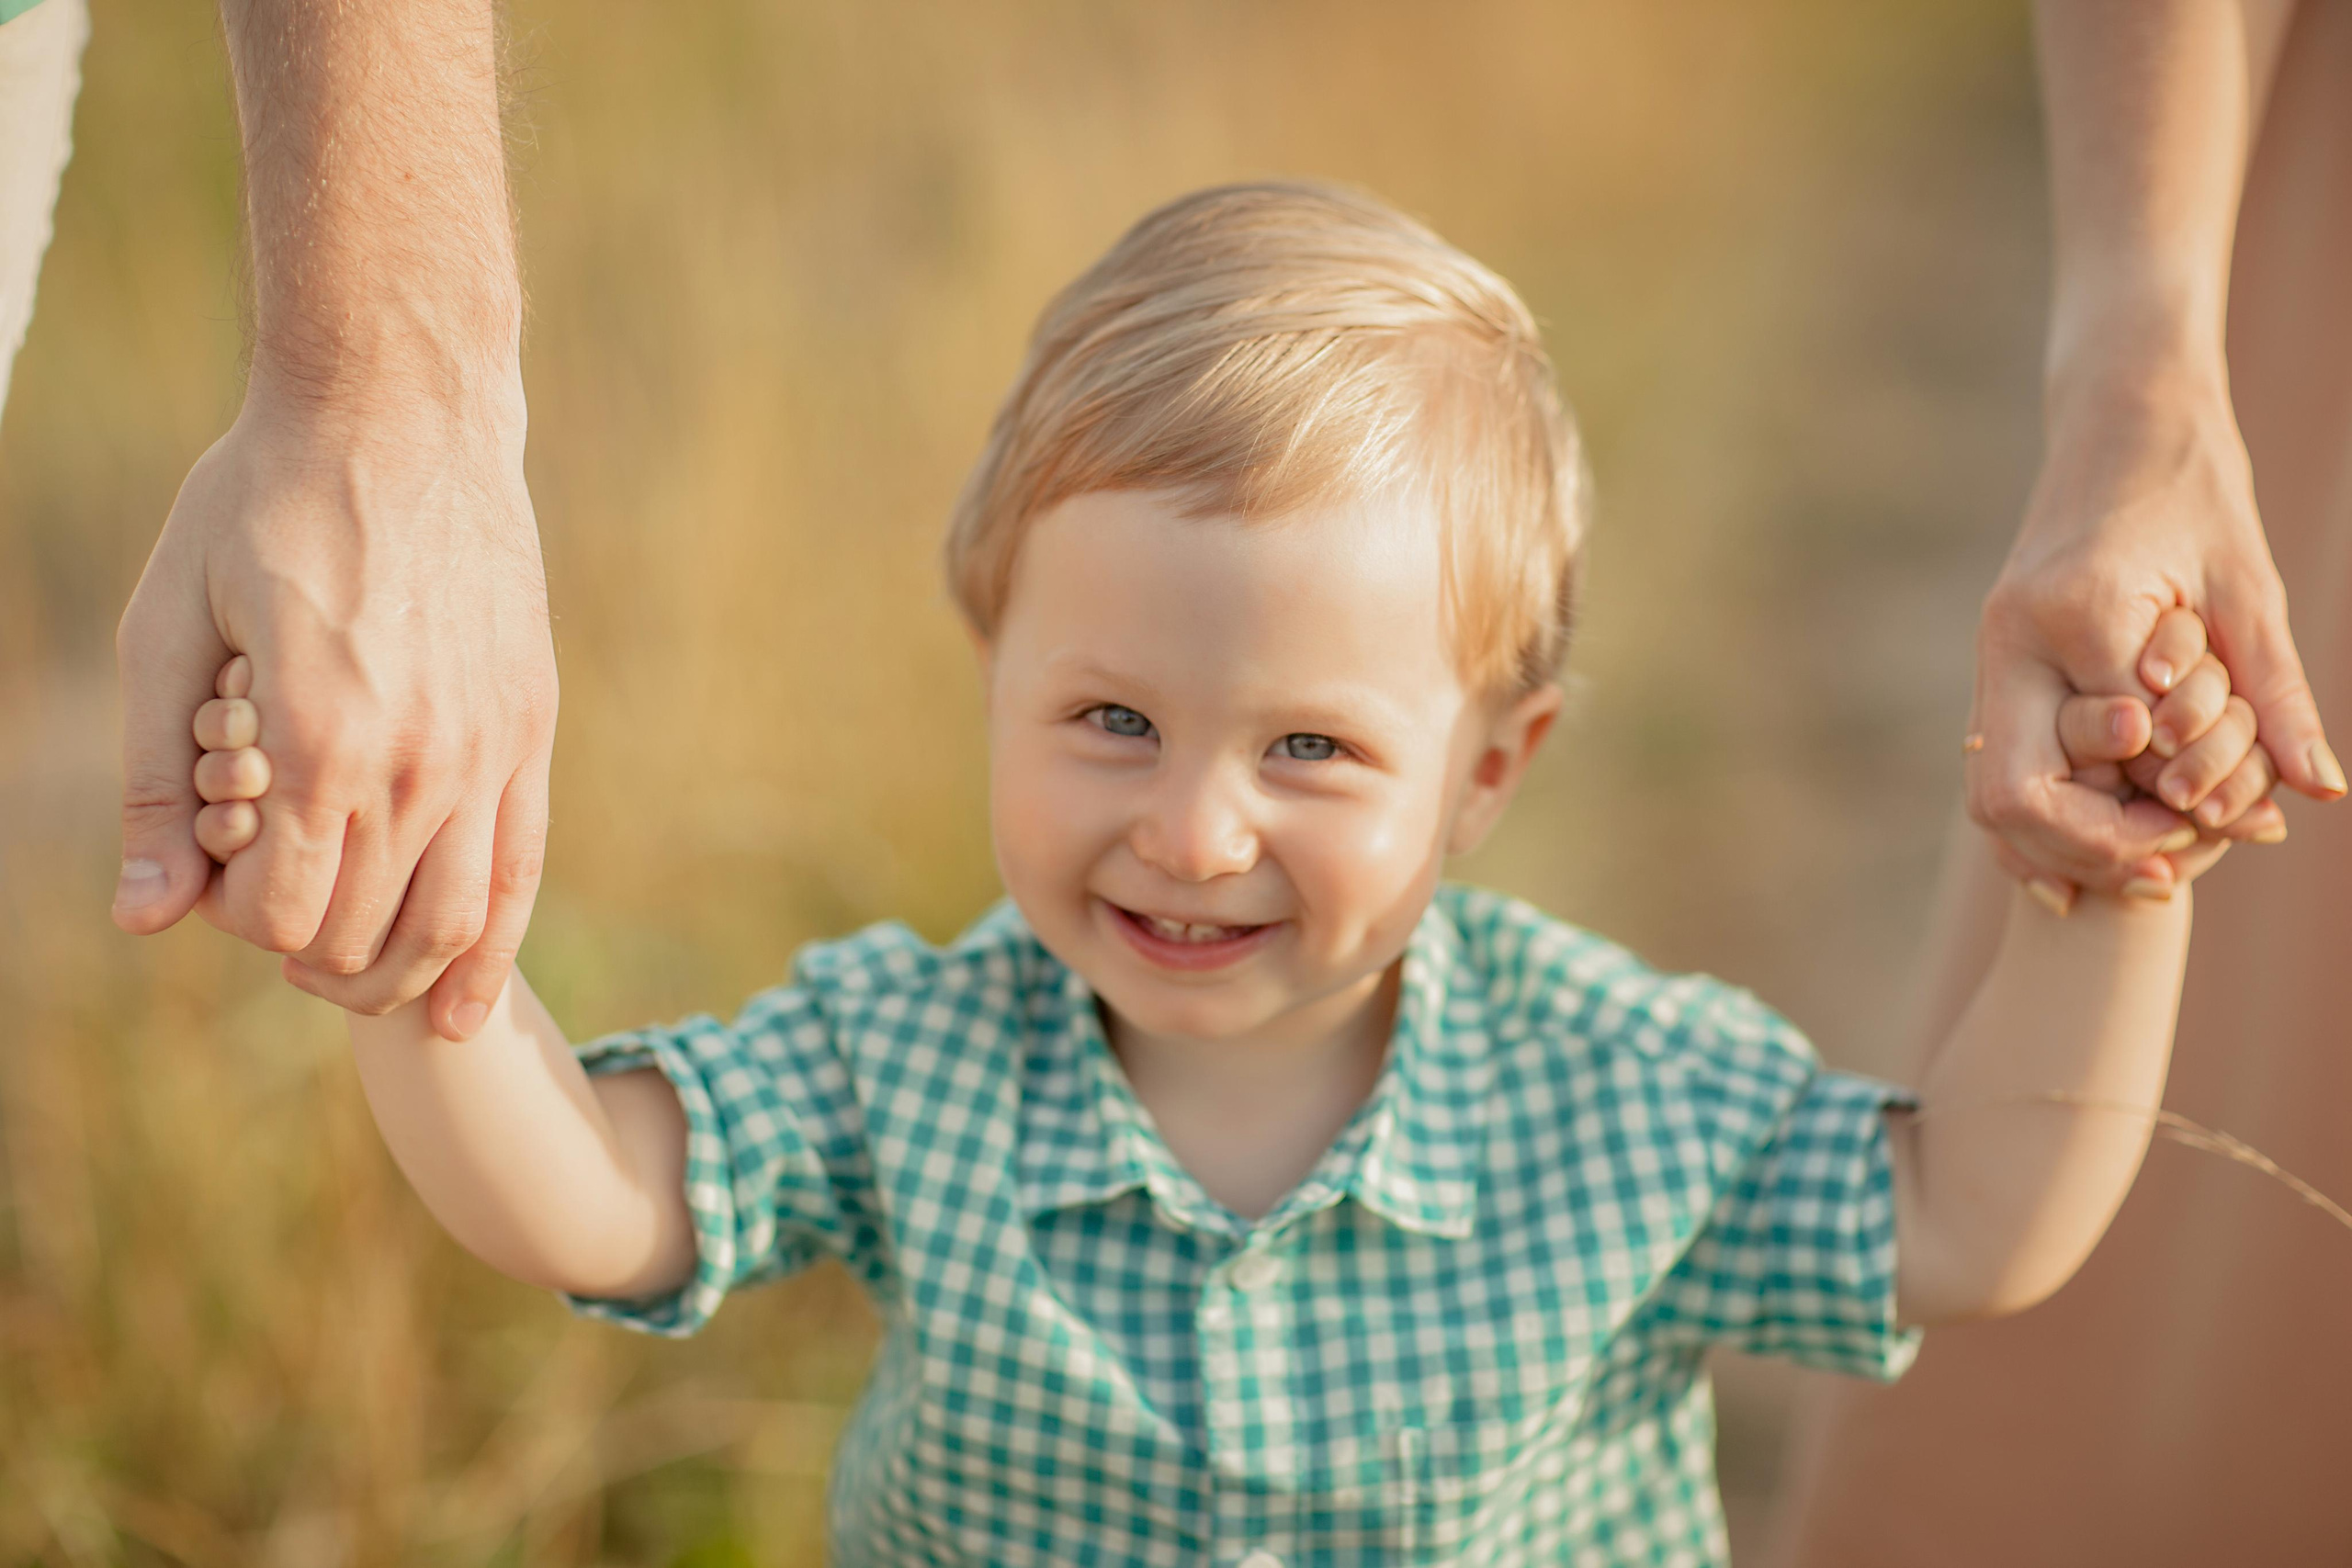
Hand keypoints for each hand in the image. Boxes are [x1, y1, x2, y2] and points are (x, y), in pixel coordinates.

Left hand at [113, 386, 556, 1037]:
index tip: (216, 870)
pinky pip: (520, 873)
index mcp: (320, 741)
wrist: (403, 416)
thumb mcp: (170, 628)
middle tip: (268, 912)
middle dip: (304, 953)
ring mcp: (489, 752)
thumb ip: (152, 784)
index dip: (236, 919)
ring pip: (451, 925)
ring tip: (345, 974)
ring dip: (392, 976)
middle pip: (364, 934)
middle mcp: (419, 763)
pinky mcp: (528, 732)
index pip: (283, 917)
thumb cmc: (264, 505)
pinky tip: (461, 1011)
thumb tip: (147, 920)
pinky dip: (490, 956)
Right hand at [1968, 366, 2340, 900]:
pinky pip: (1997, 768)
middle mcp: (2015, 640)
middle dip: (2096, 848)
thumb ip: (2275, 692)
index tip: (2228, 828)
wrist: (2120, 417)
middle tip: (2174, 874)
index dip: (2166, 801)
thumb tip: (2317, 791)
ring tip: (2146, 872)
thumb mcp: (2249, 587)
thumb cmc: (2194, 487)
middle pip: (2016, 792)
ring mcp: (1995, 654)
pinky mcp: (2000, 665)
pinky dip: (2037, 826)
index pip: (2115, 744)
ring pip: (1991, 792)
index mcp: (2077, 610)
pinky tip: (2081, 866)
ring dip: (2063, 847)